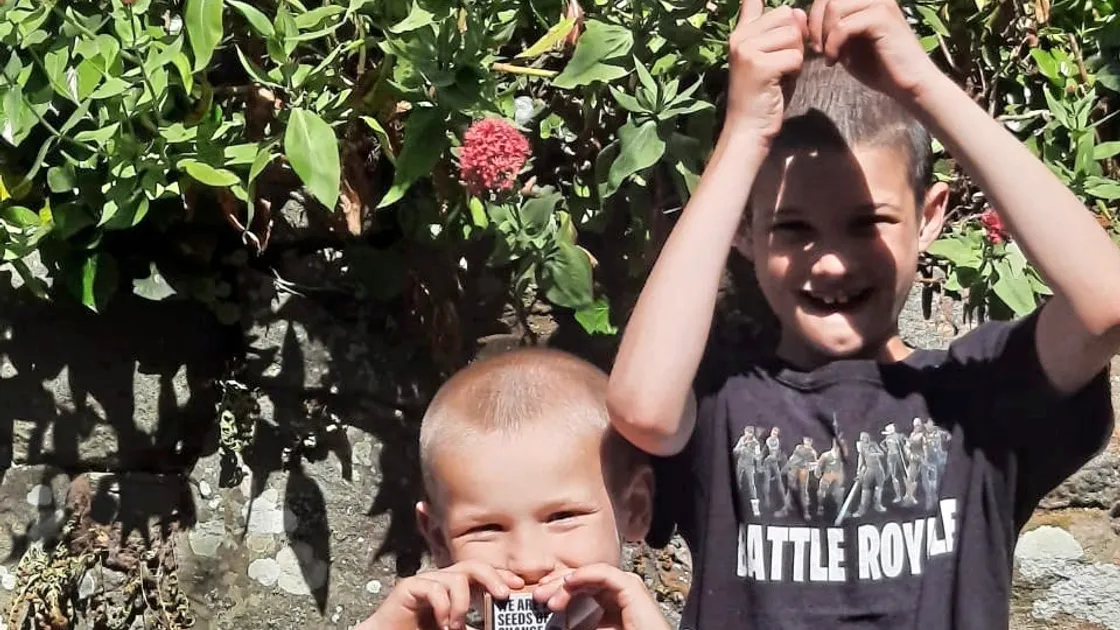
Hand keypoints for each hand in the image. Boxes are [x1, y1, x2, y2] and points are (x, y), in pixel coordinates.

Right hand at [359, 561, 524, 629]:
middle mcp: (444, 580)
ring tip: (457, 627)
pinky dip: (444, 607)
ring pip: (456, 577)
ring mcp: (427, 581)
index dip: (502, 576)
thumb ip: (474, 629)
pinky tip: (443, 624)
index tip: (520, 586)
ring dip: (462, 605)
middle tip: (504, 596)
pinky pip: (434, 588)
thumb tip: (500, 628)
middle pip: (473, 565)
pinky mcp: (410, 587)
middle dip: (493, 577)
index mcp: (457, 588)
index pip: (483, 574)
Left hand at [532, 565, 670, 629]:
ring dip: (566, 581)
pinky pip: (604, 573)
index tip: (541, 599)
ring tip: (547, 594)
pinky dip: (584, 575)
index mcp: (610, 603)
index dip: (559, 591)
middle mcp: (618, 592)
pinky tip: (568, 584)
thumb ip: (578, 627)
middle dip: (557, 584)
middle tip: (538, 595)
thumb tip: (553, 626)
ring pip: (590, 574)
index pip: (580, 588)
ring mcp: (626, 587)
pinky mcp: (632, 587)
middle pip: (583, 579)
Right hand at [725, 0, 808, 143]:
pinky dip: (795, 71)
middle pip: (787, 16)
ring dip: (796, 55)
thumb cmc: (763, 95)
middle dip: (795, 39)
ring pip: (794, 35)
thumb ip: (781, 32)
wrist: (748, 129)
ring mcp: (747, 50)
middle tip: (783, 63)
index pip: (753, 1)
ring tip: (781, 73)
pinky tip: (781, 83)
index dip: (767, 2)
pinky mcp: (759, 66)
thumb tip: (797, 11)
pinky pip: (795, 56)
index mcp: (740, 33)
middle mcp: (740, 37)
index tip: (768, 8)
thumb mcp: (770, 57)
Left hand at [808, 0, 938, 102]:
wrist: (909, 84)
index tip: (814, 43)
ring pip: (834, 7)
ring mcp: (880, 3)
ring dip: (824, 35)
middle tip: (817, 50)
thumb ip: (830, 29)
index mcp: (865, 0)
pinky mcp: (882, 18)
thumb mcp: (846, 44)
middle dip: (815, 25)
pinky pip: (844, 25)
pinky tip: (835, 61)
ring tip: (827, 56)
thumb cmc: (878, 67)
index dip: (813, 17)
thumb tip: (802, 19)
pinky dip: (833, 45)